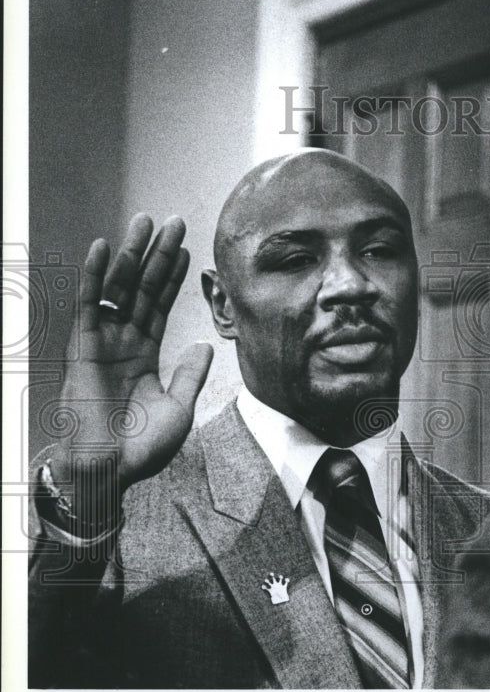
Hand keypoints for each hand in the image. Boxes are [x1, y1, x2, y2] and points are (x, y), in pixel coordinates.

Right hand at [52, 214, 212, 498]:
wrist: (110, 470)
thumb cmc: (141, 447)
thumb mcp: (179, 407)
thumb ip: (190, 373)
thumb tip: (206, 342)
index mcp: (144, 355)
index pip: (161, 306)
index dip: (173, 278)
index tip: (188, 249)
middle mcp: (123, 342)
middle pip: (143, 289)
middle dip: (158, 255)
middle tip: (171, 221)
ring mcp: (102, 342)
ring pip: (118, 288)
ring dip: (131, 255)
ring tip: (145, 222)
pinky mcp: (82, 347)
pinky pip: (87, 305)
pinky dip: (93, 275)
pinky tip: (102, 248)